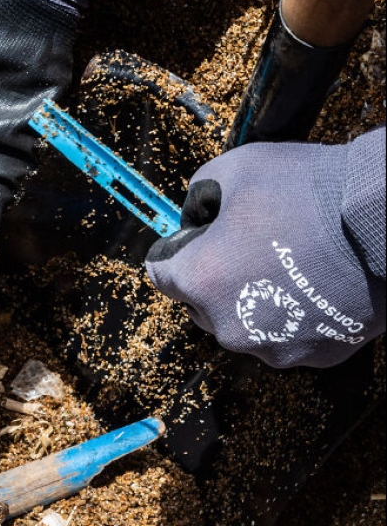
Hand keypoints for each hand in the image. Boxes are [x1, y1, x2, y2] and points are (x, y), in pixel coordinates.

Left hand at [145, 132, 385, 367]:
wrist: (381, 220)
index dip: (174, 249)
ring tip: (283, 262)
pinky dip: (289, 315)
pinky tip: (309, 282)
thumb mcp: (234, 169)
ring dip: (250, 299)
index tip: (195, 236)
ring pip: (242, 324)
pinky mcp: (313, 356)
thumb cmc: (306, 190)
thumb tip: (193, 217)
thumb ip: (197, 196)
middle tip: (246, 243)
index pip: (159, 273)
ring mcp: (273, 346)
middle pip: (199, 303)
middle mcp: (230, 326)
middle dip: (212, 276)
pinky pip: (285, 336)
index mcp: (201, 280)